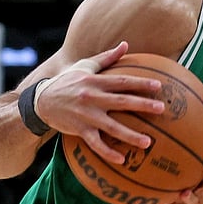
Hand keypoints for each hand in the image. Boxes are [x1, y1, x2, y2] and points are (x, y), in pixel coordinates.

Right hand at [36, 41, 166, 164]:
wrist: (41, 101)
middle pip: (121, 102)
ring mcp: (86, 116)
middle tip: (161, 109)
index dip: (140, 83)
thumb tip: (126, 44)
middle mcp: (92, 98)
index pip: (122, 81)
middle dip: (142, 105)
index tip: (159, 86)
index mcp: (95, 82)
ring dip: (130, 135)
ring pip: (111, 127)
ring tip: (148, 142)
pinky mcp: (79, 130)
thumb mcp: (84, 66)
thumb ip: (107, 57)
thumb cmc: (67, 82)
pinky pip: (96, 143)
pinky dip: (108, 152)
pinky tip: (122, 160)